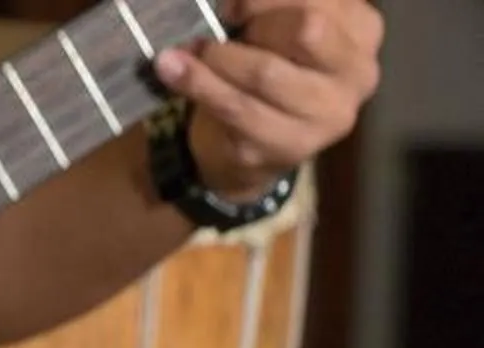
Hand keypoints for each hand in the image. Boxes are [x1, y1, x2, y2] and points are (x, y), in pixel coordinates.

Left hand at [155, 0, 379, 201]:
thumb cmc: (274, 68)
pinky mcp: (287, 145)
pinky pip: (235, 107)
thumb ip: (275, 6)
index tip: (232, 4)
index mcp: (363, 30)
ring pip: (265, 72)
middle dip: (255, 21)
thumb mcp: (283, 27)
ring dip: (216, 55)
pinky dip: (196, 83)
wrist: (257, 144)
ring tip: (181, 49)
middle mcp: (358, 72)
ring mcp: (327, 115)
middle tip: (219, 23)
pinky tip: (171, 68)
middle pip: (307, 28)